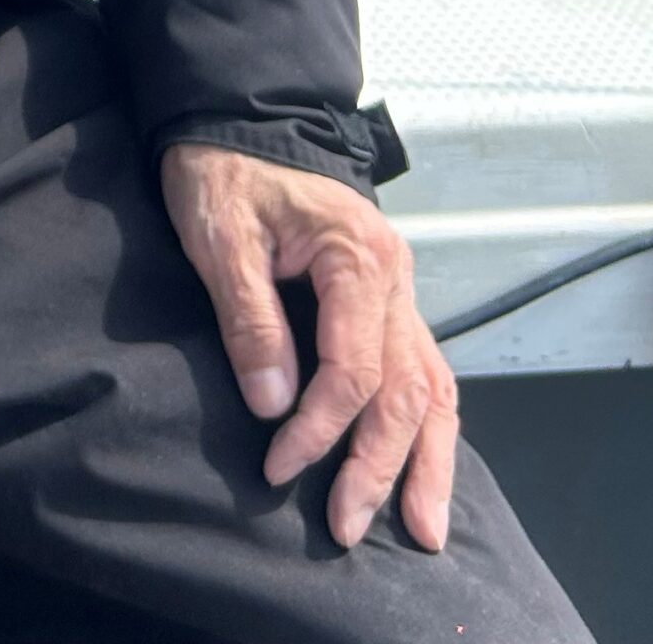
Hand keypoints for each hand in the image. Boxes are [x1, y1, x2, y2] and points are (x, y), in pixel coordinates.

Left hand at [160, 141, 457, 552]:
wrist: (237, 123)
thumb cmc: (224, 171)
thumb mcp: (221, 235)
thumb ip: (250, 318)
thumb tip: (274, 403)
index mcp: (360, 257)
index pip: (354, 370)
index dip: (320, 428)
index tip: (279, 465)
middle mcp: (395, 279)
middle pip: (405, 392)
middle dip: (379, 466)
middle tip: (347, 526)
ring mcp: (398, 291)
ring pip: (432, 388)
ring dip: (425, 460)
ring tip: (422, 529)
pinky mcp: (385, 301)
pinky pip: (422, 370)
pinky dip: (426, 425)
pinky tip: (423, 466)